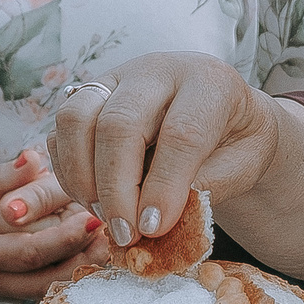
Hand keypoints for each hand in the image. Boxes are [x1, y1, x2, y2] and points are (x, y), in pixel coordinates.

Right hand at [0, 151, 102, 300]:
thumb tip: (36, 157)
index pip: (30, 252)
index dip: (67, 239)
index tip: (97, 219)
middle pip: (48, 280)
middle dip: (86, 262)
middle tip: (122, 238)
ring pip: (44, 290)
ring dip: (78, 271)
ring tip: (113, 247)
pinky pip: (33, 290)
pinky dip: (60, 276)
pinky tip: (86, 259)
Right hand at [47, 53, 284, 249]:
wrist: (227, 116)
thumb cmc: (237, 143)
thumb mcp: (242, 166)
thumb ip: (202, 188)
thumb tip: (153, 220)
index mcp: (209, 82)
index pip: (180, 134)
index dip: (164, 186)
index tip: (154, 229)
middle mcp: (158, 70)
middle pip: (118, 123)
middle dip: (116, 188)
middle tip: (126, 234)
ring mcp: (117, 77)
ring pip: (75, 117)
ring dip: (83, 178)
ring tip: (107, 217)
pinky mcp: (88, 93)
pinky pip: (60, 131)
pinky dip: (69, 172)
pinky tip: (94, 201)